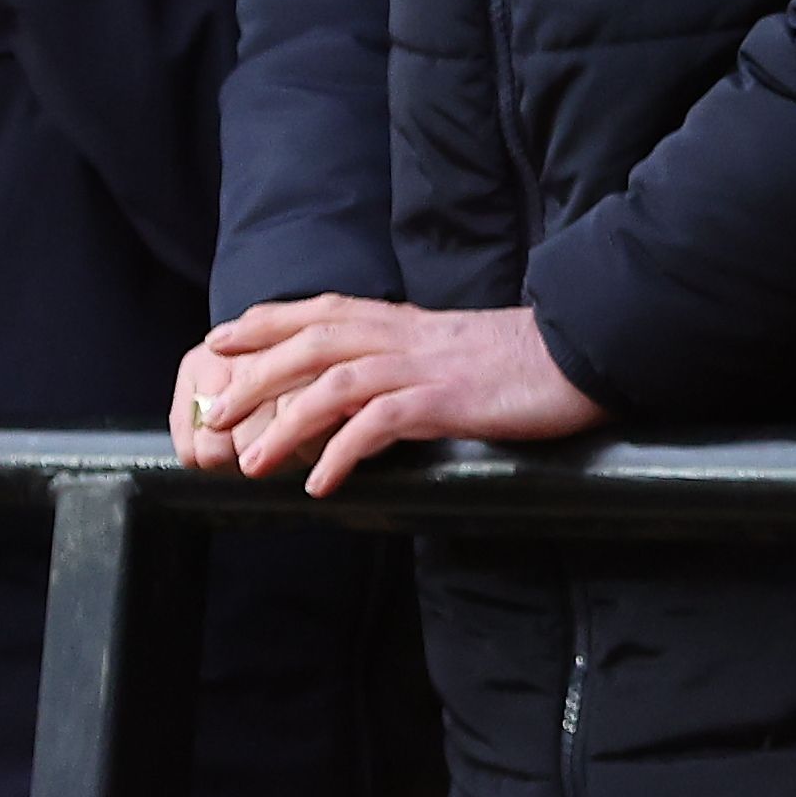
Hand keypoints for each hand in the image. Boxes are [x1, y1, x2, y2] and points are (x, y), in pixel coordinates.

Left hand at [191, 295, 605, 494]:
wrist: (581, 354)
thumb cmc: (519, 362)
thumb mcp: (451, 349)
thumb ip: (408, 357)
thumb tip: (369, 387)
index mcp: (403, 321)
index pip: (319, 311)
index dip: (265, 323)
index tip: (220, 338)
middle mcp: (403, 336)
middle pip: (310, 344)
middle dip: (254, 376)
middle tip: (214, 412)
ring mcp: (423, 366)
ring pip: (333, 384)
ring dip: (285, 424)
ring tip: (252, 464)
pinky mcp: (445, 400)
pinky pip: (379, 424)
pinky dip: (343, 454)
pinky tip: (322, 485)